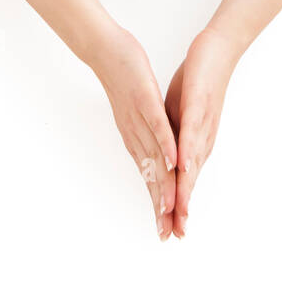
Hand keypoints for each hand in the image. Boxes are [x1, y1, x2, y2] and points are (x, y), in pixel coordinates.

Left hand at [94, 27, 177, 239]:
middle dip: (160, 206)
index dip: (158, 203)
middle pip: (151, 175)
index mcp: (136, 136)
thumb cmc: (124, 76)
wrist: (106, 48)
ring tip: (171, 208)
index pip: (149, 176)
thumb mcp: (138, 108)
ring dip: (163, 183)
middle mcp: (135, 132)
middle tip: (166, 234)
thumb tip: (155, 149)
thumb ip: (148, 130)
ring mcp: (139, 116)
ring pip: (154, 156)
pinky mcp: (143, 98)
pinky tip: (175, 160)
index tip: (165, 229)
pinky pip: (157, 124)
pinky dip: (167, 144)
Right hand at [165, 27, 237, 237]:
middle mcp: (200, 138)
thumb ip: (172, 137)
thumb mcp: (176, 113)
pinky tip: (181, 165)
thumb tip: (165, 157)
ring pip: (192, 160)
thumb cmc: (196, 82)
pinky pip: (192, 130)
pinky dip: (187, 149)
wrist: (214, 50)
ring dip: (186, 187)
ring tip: (178, 212)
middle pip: (189, 179)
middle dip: (181, 207)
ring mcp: (201, 122)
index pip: (182, 180)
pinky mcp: (199, 105)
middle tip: (175, 235)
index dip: (175, 205)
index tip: (168, 230)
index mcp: (192, 141)